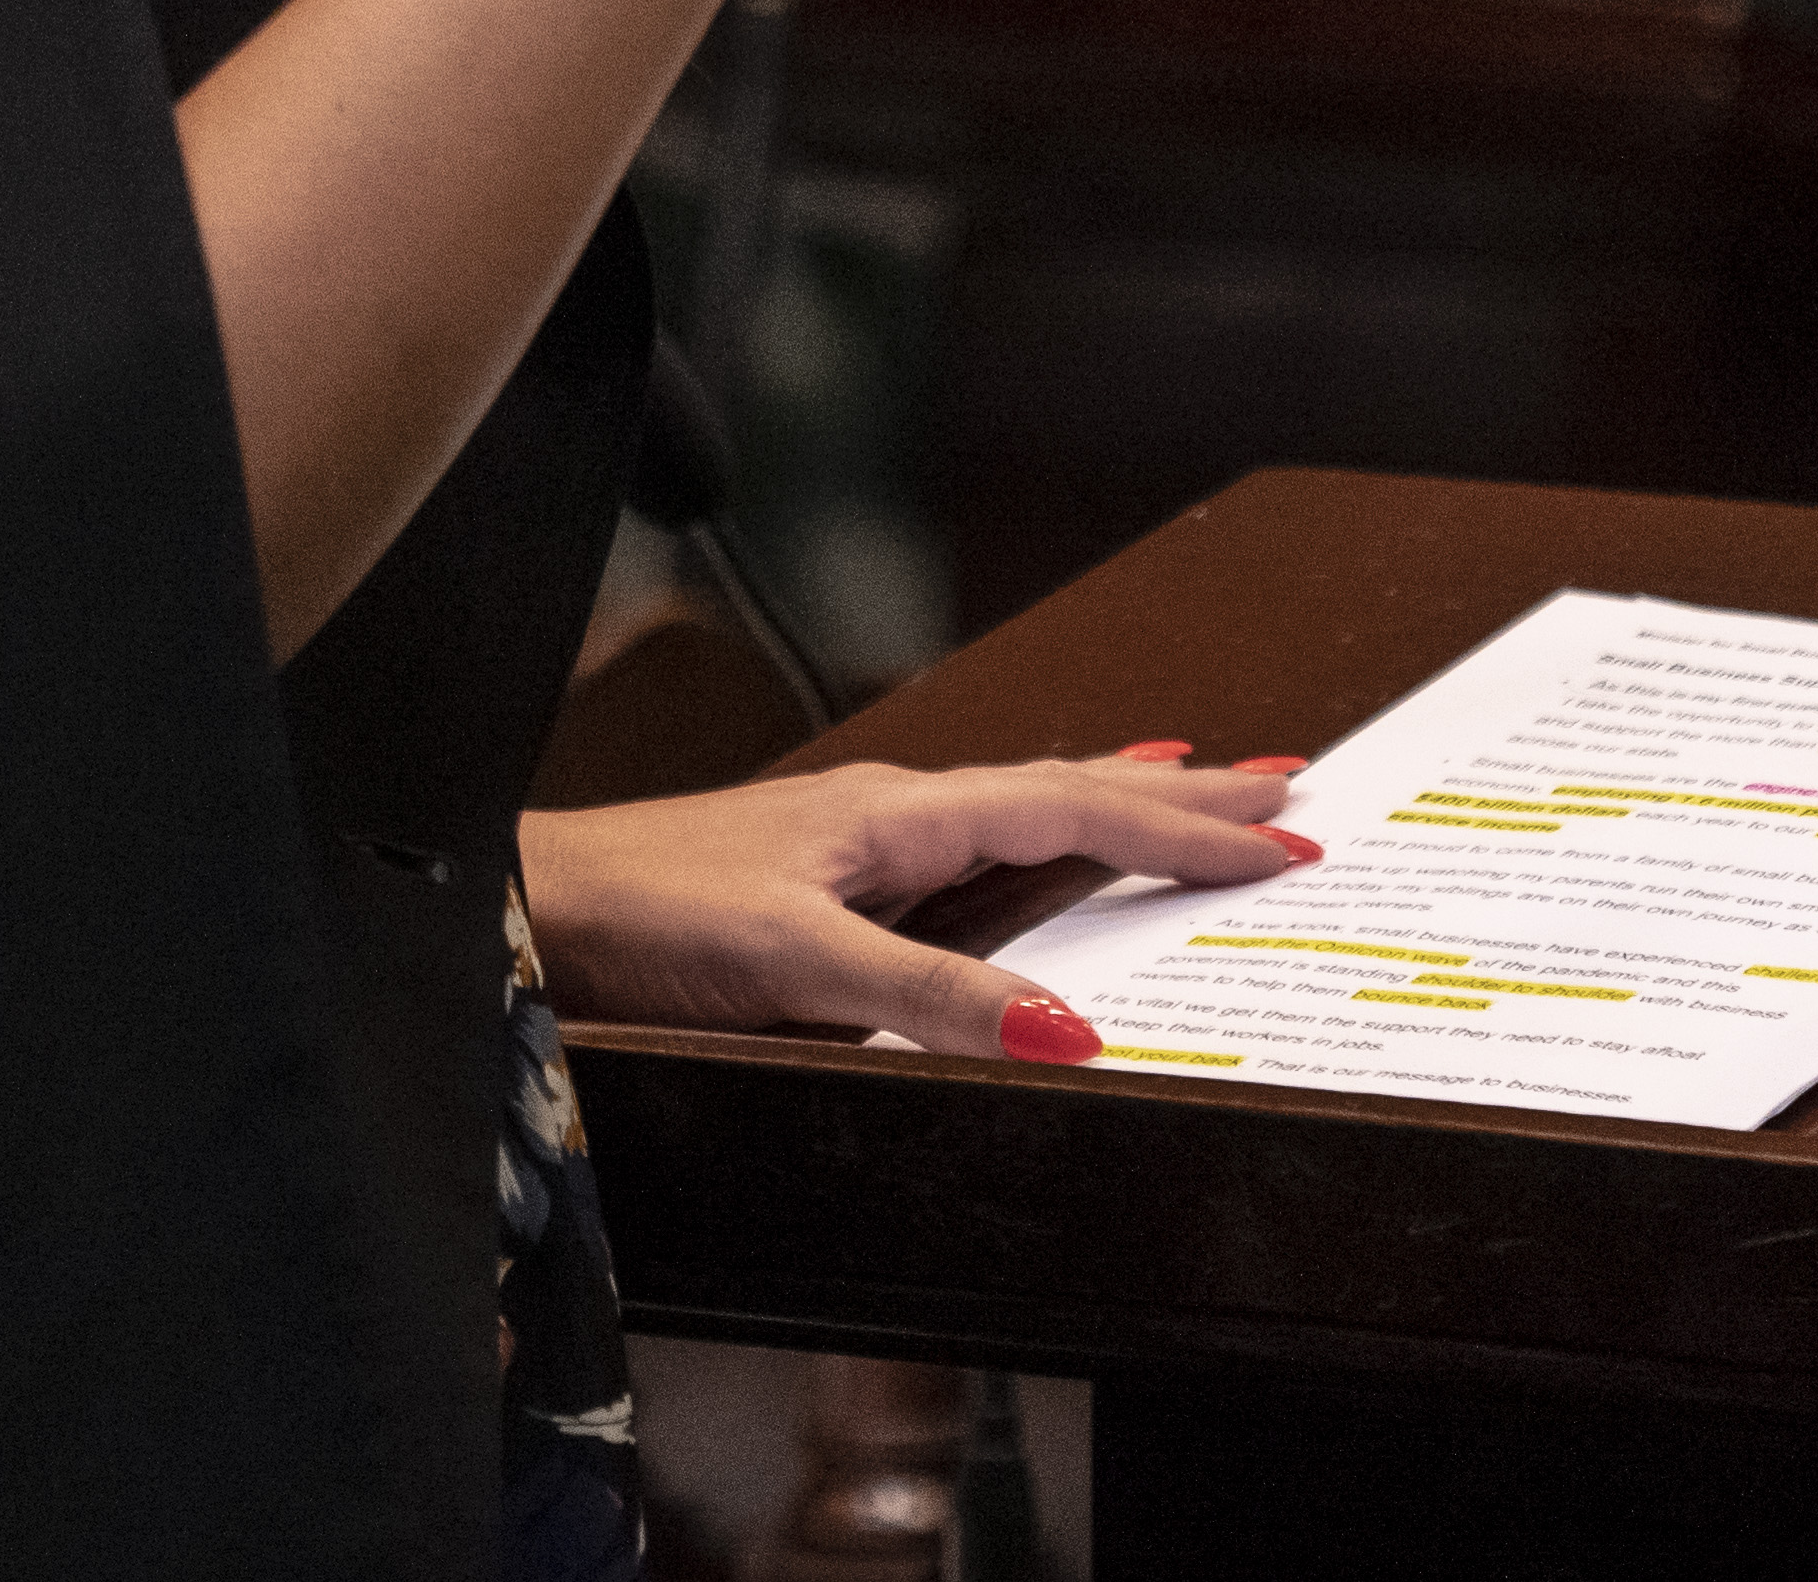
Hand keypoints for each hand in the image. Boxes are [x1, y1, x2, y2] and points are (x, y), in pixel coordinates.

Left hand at [517, 746, 1316, 1060]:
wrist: (527, 909)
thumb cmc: (638, 913)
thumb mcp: (797, 964)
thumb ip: (931, 998)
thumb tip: (1068, 1030)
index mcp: (904, 816)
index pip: (1081, 807)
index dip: (1188, 828)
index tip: (1285, 834)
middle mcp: (895, 818)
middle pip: (1073, 790)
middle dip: (1185, 793)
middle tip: (1289, 788)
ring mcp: (865, 848)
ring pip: (1029, 816)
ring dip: (1123, 809)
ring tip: (1202, 796)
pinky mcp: (834, 887)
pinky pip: (979, 854)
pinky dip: (1045, 845)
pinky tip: (1047, 858)